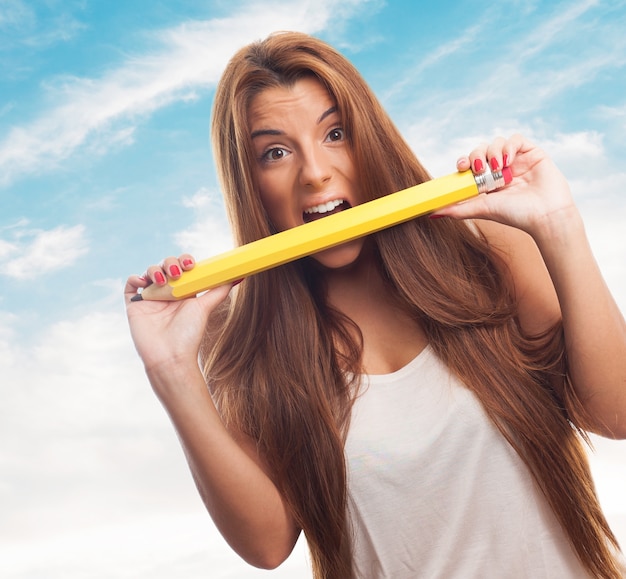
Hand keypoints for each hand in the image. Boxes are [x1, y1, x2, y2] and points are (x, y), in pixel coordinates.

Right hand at [124, 254, 232, 375]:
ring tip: (162, 281)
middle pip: (165, 265)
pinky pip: (130, 286)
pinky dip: (135, 279)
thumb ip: (219, 290)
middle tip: (177, 273)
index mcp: (184, 291)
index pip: (182, 267)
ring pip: (149, 272)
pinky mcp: (135, 306)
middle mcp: (167, 293)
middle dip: (170, 262)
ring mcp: (150, 298)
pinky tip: (144, 283)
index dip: (185, 260)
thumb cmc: (189, 335)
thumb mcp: (205, 307)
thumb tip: (239, 275)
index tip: (191, 265)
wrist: (171, 356)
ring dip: (155, 269)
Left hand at [433, 134, 578, 238]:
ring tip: (498, 168)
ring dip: (492, 152)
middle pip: (480, 150)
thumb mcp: (482, 209)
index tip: (461, 167)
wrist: (545, 215)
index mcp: (488, 181)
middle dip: (476, 156)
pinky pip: (516, 138)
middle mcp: (501, 169)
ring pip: (496, 142)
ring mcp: (516, 160)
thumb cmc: (516, 215)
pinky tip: (509, 161)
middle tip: (479, 169)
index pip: (470, 164)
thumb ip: (458, 209)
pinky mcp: (532, 153)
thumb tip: (432, 213)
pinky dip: (509, 146)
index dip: (463, 161)